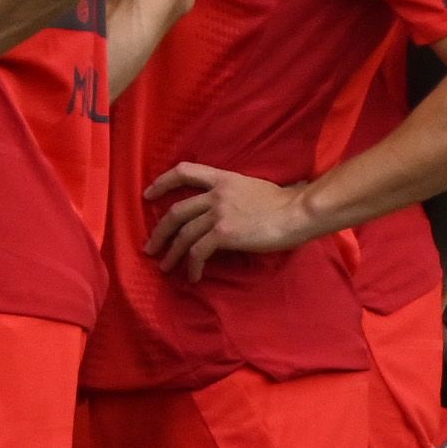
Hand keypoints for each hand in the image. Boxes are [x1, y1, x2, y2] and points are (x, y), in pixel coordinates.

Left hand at [142, 163, 320, 280]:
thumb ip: (233, 195)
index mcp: (223, 179)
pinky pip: (198, 252)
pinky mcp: (224, 233)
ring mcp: (218, 213)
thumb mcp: (252, 188)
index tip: (147, 195)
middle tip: (151, 247)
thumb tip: (224, 211)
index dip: (162, 182)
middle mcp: (216, 194)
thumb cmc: (285, 203)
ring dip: (171, 253)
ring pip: (183, 235)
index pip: (185, 171)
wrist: (299, 212)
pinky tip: (193, 276)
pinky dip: (192, 266)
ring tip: (165, 267)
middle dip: (160, 231)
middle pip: (176, 212)